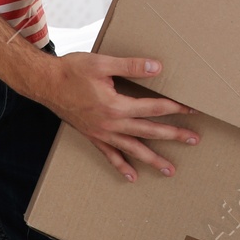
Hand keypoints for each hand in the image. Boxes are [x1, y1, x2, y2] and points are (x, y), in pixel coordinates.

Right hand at [40, 52, 198, 182]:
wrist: (45, 84)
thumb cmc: (72, 71)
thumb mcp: (102, 63)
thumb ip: (131, 66)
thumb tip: (157, 67)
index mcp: (116, 106)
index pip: (152, 108)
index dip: (174, 108)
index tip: (191, 108)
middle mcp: (111, 124)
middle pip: (149, 132)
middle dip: (173, 135)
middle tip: (194, 140)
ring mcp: (101, 133)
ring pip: (132, 149)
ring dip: (153, 159)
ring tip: (170, 170)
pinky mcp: (92, 136)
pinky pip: (109, 155)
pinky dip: (121, 166)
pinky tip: (132, 176)